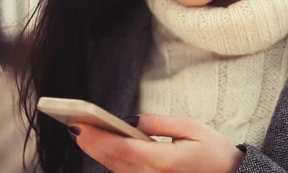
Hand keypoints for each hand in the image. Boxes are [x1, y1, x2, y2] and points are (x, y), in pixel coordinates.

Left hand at [70, 114, 244, 172]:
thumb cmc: (214, 151)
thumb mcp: (192, 127)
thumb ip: (159, 123)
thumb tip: (131, 120)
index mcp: (165, 161)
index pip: (124, 148)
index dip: (99, 137)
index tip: (80, 124)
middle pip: (114, 161)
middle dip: (92, 144)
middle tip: (74, 125)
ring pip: (117, 170)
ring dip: (99, 153)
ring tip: (84, 133)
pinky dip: (112, 161)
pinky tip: (103, 148)